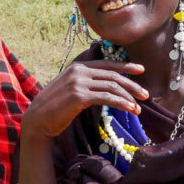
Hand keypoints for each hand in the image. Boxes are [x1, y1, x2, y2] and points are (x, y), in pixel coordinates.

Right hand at [22, 60, 148, 139]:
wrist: (37, 119)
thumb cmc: (54, 108)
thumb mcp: (69, 89)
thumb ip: (85, 83)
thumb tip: (104, 87)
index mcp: (77, 67)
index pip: (107, 64)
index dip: (126, 66)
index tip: (140, 70)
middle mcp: (79, 71)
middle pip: (113, 75)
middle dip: (132, 85)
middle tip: (146, 95)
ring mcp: (78, 83)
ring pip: (112, 86)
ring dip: (129, 98)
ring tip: (138, 108)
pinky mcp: (79, 96)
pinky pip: (106, 97)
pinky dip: (121, 103)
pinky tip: (130, 109)